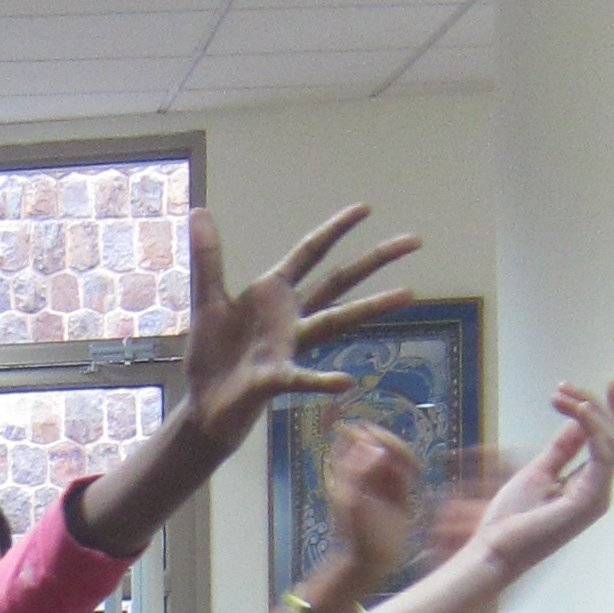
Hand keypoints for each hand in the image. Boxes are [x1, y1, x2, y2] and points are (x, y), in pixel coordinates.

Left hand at [182, 204, 420, 447]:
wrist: (204, 404)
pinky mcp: (276, 379)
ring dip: (371, 307)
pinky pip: (302, 378)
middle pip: (338, 281)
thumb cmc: (212, 353)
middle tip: (414, 240)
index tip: (366, 208)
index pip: (310, 253)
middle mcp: (291, 317)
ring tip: (408, 293)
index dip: (336, 230)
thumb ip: (208, 258)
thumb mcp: (206, 300)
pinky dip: (322, 381)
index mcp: (274, 293)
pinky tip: (345, 382)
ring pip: (336, 321)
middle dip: (375, 260)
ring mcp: (288, 347)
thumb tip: (199, 210)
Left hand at [320, 421, 422, 596]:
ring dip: (404, 454)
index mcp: (345, 469)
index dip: (367, 432)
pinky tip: (415, 475)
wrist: (373, 558)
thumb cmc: (357, 531)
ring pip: (393, 451)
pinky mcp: (396, 489)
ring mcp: (379, 479)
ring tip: (412, 469)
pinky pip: (403, 467)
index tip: (378, 443)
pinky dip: (410, 465)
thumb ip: (358, 470)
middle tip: (402, 457)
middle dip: (392, 443)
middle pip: (377, 439)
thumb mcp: (352, 499)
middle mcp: (362, 470)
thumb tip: (372, 445)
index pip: (353, 434)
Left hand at [464, 382, 613, 591]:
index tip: (574, 387)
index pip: (607, 440)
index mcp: (588, 485)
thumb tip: (578, 424)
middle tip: (565, 385)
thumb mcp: (539, 472)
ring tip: (561, 396)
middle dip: (597, 403)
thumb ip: (562, 449)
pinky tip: (575, 410)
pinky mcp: (589, 499)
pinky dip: (593, 426)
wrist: (495, 549)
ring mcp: (597, 496)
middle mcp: (600, 490)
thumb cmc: (512, 519)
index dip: (600, 409)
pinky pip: (604, 454)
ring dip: (590, 410)